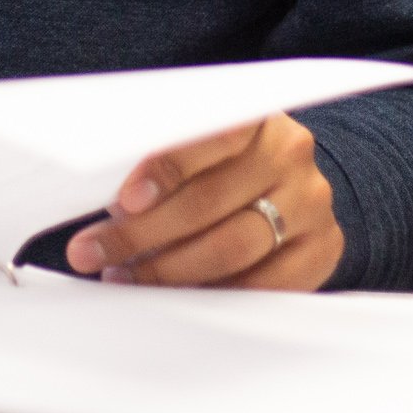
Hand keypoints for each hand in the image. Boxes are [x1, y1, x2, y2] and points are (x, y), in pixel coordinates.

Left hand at [62, 113, 342, 290]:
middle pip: (209, 201)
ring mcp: (310, 203)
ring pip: (231, 247)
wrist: (286, 181)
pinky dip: (211, 294)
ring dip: (167, 270)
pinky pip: (263, 285)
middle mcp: (289, 154)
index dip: (165, 169)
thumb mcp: (189, 142)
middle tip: (91, 252)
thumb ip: (156, 154)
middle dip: (141, 233)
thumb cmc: (216, 161)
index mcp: (255, 115)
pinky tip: (174, 296)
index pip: (211, 136)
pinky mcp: (321, 249)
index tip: (123, 201)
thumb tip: (102, 193)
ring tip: (121, 277)